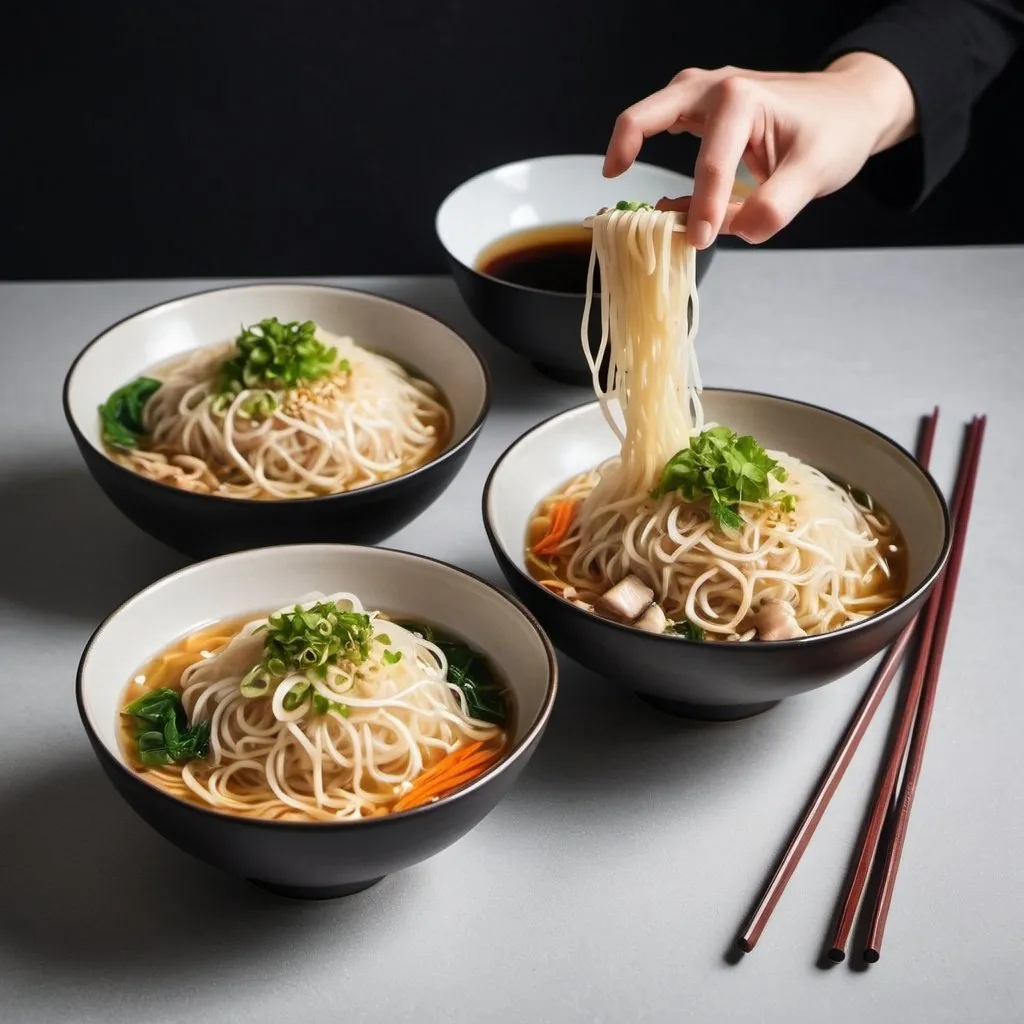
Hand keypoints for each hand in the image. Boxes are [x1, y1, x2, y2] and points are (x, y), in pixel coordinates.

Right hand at [603, 53, 915, 247]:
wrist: (850, 106)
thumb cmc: (835, 132)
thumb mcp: (816, 173)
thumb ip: (776, 207)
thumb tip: (736, 231)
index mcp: (741, 100)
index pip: (712, 165)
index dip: (703, 210)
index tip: (700, 242)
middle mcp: (716, 88)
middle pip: (651, 114)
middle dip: (629, 147)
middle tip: (616, 181)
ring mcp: (705, 93)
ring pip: (650, 113)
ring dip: (632, 142)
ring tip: (619, 174)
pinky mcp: (702, 108)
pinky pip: (662, 122)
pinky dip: (645, 143)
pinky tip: (646, 173)